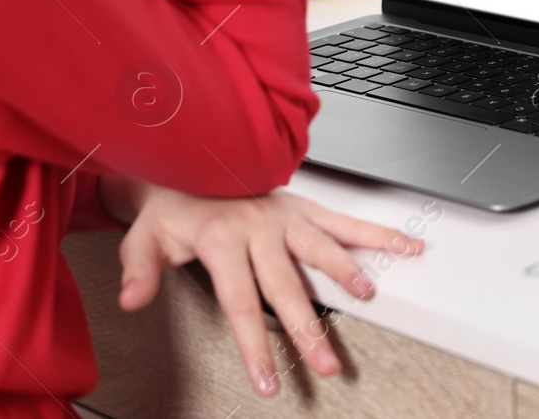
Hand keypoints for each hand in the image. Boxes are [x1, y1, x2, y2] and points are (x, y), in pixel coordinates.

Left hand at [100, 178, 423, 395]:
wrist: (193, 159)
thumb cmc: (174, 204)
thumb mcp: (145, 235)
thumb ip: (141, 269)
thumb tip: (132, 298)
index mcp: (221, 239)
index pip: (239, 301)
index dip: (254, 343)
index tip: (266, 379)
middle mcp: (258, 227)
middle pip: (286, 285)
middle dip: (307, 329)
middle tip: (324, 364)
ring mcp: (285, 216)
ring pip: (321, 250)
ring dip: (346, 274)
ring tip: (366, 298)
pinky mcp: (304, 209)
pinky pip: (344, 222)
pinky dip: (378, 234)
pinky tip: (406, 245)